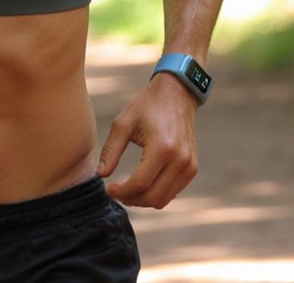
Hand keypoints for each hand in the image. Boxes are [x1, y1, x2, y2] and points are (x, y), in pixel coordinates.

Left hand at [97, 74, 198, 208]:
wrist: (177, 94)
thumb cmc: (146, 106)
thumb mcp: (123, 124)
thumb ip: (110, 151)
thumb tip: (101, 175)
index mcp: (162, 147)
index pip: (140, 183)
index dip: (121, 192)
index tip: (108, 189)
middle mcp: (180, 160)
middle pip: (152, 197)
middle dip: (130, 199)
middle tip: (115, 192)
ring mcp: (189, 165)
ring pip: (163, 200)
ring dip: (142, 200)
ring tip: (126, 190)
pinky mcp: (192, 168)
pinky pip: (172, 192)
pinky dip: (156, 194)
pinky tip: (142, 184)